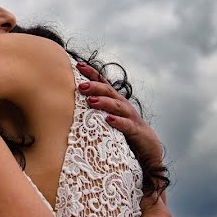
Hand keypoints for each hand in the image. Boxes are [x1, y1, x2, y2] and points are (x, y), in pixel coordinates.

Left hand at [75, 61, 166, 188]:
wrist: (149, 152)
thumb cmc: (123, 135)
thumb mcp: (106, 122)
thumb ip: (92, 114)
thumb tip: (67, 108)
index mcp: (115, 102)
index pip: (103, 84)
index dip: (92, 74)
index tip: (78, 65)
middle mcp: (124, 107)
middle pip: (109, 92)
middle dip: (95, 87)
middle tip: (80, 86)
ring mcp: (131, 118)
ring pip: (117, 106)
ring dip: (104, 102)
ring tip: (91, 100)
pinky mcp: (137, 132)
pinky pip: (127, 126)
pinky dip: (118, 122)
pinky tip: (109, 120)